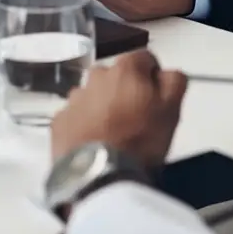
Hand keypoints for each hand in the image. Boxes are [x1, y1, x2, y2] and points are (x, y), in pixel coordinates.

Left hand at [50, 50, 187, 167]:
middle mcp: (96, 75)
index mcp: (126, 68)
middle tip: (134, 118)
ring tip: (112, 133)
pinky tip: (93, 143)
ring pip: (93, 95)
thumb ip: (174, 81)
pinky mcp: (59, 121)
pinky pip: (75, 115)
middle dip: (125, 90)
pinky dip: (84, 124)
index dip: (153, 76)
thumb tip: (165, 72)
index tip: (156, 99)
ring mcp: (73, 99)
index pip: (145, 58)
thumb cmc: (141, 139)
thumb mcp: (172, 109)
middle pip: (116, 76)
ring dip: (103, 106)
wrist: (98, 175)